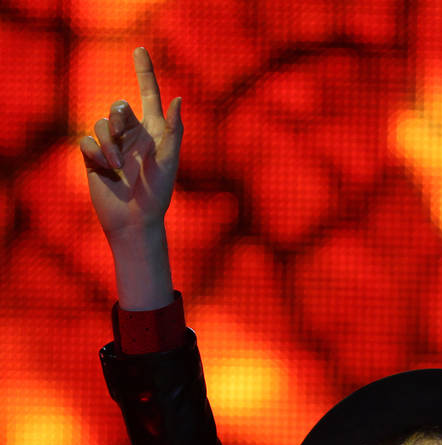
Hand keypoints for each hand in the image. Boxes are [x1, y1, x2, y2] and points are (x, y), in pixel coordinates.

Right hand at [79, 47, 181, 241]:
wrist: (135, 221)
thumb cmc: (157, 194)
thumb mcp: (169, 160)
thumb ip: (174, 129)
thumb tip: (178, 98)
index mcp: (154, 132)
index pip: (149, 94)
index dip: (144, 71)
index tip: (140, 49)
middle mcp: (132, 135)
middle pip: (118, 105)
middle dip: (118, 115)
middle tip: (123, 129)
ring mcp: (113, 146)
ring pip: (100, 123)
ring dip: (108, 143)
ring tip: (116, 165)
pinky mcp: (94, 158)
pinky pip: (86, 141)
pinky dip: (95, 153)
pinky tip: (104, 170)